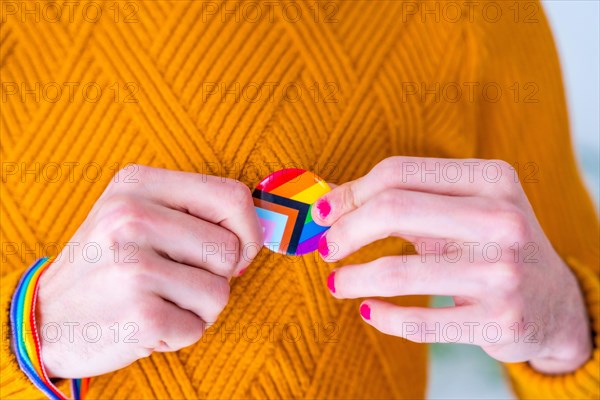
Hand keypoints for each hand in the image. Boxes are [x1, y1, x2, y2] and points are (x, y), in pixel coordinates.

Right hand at [36, 165, 262, 377]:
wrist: (46, 318)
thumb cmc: (107, 263)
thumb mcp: (135, 213)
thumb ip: (192, 211)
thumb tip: (257, 231)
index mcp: (138, 183)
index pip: (233, 197)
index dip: (247, 231)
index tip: (234, 252)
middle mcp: (132, 218)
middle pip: (231, 250)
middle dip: (216, 275)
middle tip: (175, 280)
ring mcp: (133, 267)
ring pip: (220, 292)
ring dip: (198, 307)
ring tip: (158, 300)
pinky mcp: (138, 315)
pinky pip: (197, 328)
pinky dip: (179, 333)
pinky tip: (146, 322)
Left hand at [312, 157, 591, 373]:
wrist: (554, 301)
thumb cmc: (489, 244)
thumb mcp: (460, 208)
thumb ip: (402, 199)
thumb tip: (327, 200)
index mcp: (491, 179)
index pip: (398, 173)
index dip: (350, 193)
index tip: (323, 214)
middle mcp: (502, 220)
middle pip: (392, 209)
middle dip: (344, 231)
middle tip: (325, 249)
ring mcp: (503, 273)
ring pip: (398, 271)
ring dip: (352, 279)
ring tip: (336, 283)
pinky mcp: (499, 321)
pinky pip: (418, 322)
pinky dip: (381, 316)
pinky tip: (368, 310)